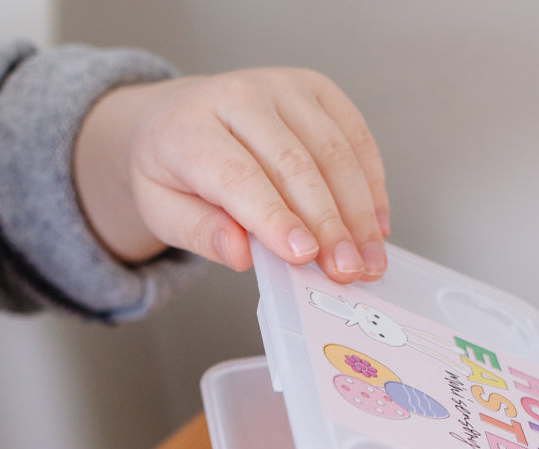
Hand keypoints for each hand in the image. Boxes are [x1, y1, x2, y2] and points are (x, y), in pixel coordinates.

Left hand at [74, 67, 388, 281]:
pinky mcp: (316, 89)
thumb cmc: (175, 172)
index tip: (303, 255)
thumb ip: (199, 233)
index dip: (274, 217)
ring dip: (358, 212)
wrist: (182, 119)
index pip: (239, 175)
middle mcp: (239, 95)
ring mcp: (282, 87)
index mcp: (190, 127)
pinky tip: (376, 228)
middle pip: (294, 164)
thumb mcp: (162, 211)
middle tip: (345, 271)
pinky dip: (371, 185)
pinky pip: (355, 137)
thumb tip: (240, 253)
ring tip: (369, 262)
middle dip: (327, 225)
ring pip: (333, 151)